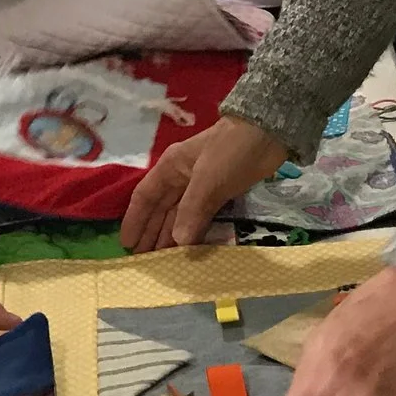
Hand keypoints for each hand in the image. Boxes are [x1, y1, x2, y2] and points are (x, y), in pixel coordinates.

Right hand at [120, 117, 284, 251]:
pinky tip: (190, 247)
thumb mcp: (208, 179)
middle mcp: (181, 177)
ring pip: (180, 214)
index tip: (127, 244)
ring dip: (171, 235)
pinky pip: (200, 216)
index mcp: (170, 168)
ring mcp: (201, 186)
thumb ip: (191, 210)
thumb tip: (178, 242)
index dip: (135, 220)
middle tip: (143, 260)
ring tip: (163, 259)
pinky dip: (194, 232)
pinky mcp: (219, 193)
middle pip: (160, 209)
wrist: (268, 134)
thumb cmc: (231, 151)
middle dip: (151, 233)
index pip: (145, 196)